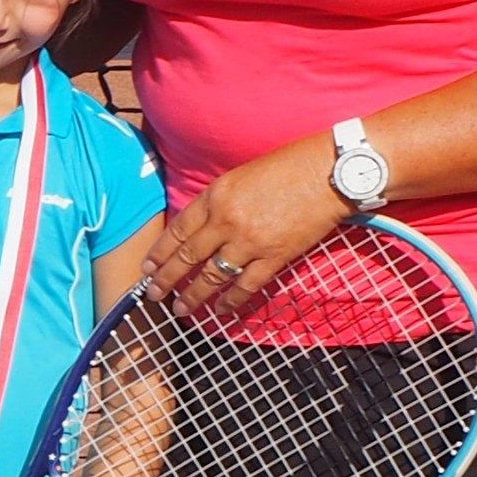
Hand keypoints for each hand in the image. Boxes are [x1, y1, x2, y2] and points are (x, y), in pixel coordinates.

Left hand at [144, 135, 344, 313]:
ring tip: (181, 309)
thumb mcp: (240, 176)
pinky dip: (231, 300)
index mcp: (214, 196)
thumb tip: (202, 226)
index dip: (160, 252)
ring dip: (193, 295)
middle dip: (167, 279)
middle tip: (153, 295)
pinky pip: (246, 285)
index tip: (148, 267)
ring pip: (212, 275)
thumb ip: (218, 201)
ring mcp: (249, 241)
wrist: (329, 173)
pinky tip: (220, 310)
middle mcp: (225, 221)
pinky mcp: (275, 256)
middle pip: (188, 256)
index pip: (177, 230)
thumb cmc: (288, 166)